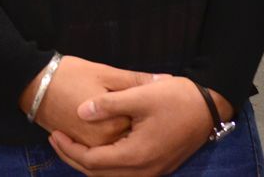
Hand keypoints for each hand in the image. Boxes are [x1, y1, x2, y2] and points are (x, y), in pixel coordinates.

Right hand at [20, 56, 153, 147]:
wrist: (31, 83)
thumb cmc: (67, 74)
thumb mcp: (104, 72)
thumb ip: (135, 80)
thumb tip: (165, 80)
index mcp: (112, 126)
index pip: (143, 124)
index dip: (150, 110)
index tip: (153, 95)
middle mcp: (102, 144)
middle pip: (132, 140)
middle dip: (141, 125)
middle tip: (144, 105)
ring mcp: (90, 147)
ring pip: (118, 150)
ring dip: (128, 138)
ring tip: (133, 116)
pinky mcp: (80, 145)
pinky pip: (103, 152)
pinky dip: (113, 143)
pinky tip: (116, 125)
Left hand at [49, 77, 225, 175]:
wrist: (209, 107)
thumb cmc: (175, 98)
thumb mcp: (139, 95)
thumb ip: (108, 104)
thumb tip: (80, 112)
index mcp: (138, 155)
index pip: (93, 162)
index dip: (70, 150)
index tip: (54, 133)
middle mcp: (146, 170)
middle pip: (99, 175)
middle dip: (74, 158)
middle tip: (55, 139)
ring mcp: (154, 171)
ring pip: (112, 176)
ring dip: (89, 163)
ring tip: (70, 143)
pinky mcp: (158, 165)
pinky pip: (124, 172)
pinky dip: (105, 164)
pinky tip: (96, 146)